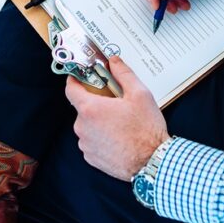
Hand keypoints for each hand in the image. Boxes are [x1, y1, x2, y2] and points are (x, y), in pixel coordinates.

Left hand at [65, 56, 169, 180]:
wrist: (152, 161)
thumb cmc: (146, 129)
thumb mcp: (140, 94)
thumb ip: (123, 74)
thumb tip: (113, 61)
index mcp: (91, 109)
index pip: (71, 89)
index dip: (75, 80)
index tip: (81, 76)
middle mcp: (83, 127)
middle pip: (83, 108)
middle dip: (97, 103)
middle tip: (116, 104)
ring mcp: (86, 144)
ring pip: (88, 125)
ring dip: (100, 122)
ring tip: (121, 124)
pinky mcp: (92, 158)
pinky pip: (92, 141)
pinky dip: (102, 137)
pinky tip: (119, 138)